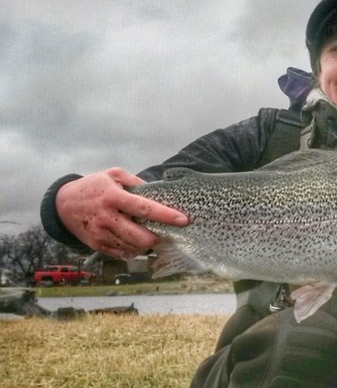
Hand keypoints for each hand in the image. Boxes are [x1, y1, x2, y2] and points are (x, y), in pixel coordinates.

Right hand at [55, 168, 187, 258]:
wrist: (62, 204)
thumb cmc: (93, 187)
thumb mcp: (113, 174)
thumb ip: (135, 181)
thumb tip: (156, 191)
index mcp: (113, 197)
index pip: (144, 208)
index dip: (165, 215)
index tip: (183, 220)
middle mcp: (107, 218)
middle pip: (141, 237)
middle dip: (157, 238)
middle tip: (165, 232)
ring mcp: (101, 234)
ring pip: (133, 248)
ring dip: (146, 245)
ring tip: (150, 235)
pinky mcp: (97, 246)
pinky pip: (123, 254)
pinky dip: (134, 250)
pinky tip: (135, 241)